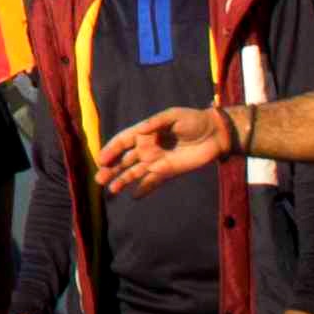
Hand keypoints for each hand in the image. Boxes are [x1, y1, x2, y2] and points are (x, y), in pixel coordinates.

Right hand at [92, 101, 237, 193]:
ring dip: (122, 180)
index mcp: (145, 132)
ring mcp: (157, 161)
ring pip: (134, 172)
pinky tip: (134, 196)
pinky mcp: (168, 171)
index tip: (100, 160)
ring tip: (111, 190)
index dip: (111, 150)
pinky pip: (153, 182)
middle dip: (111, 169)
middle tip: (99, 180)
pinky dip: (144, 189)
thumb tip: (139, 130)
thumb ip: (155, 123)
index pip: (123, 141)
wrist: (214, 134)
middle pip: (125, 160)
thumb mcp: (173, 116)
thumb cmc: (193, 120)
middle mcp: (147, 147)